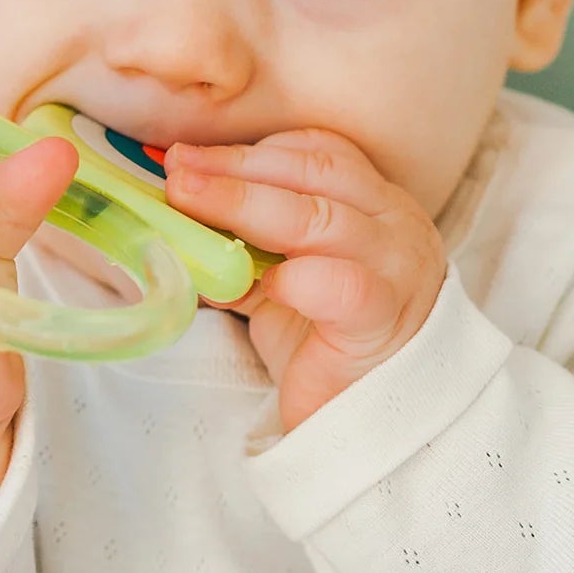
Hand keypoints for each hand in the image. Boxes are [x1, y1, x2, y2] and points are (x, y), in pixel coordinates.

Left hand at [164, 129, 446, 432]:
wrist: (372, 421)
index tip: (189, 157)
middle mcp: (395, 223)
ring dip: (243, 204)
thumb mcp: (279, 276)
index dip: (249, 151)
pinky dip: (287, 275)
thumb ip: (243, 244)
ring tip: (187, 204)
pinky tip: (247, 280)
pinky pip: (338, 284)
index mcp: (374, 203)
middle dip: (234, 169)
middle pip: (312, 174)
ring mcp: (397, 268)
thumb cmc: (324, 341)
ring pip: (320, 218)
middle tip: (176, 174)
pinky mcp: (384, 318)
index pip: (317, 153)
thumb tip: (176, 212)